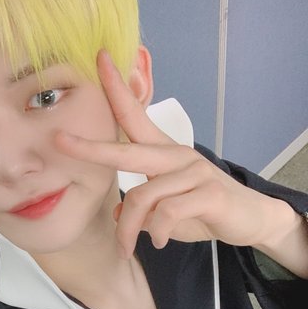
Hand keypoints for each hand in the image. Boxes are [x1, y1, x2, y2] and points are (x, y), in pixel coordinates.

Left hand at [54, 49, 284, 258]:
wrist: (251, 218)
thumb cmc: (204, 210)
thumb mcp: (167, 210)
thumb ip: (143, 209)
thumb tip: (119, 214)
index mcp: (164, 153)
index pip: (135, 116)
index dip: (116, 91)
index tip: (99, 60)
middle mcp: (177, 156)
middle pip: (128, 150)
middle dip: (91, 148)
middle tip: (59, 142)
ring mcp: (194, 172)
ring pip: (143, 197)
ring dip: (128, 229)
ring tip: (126, 248)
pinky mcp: (209, 193)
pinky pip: (167, 214)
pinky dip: (157, 232)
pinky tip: (159, 241)